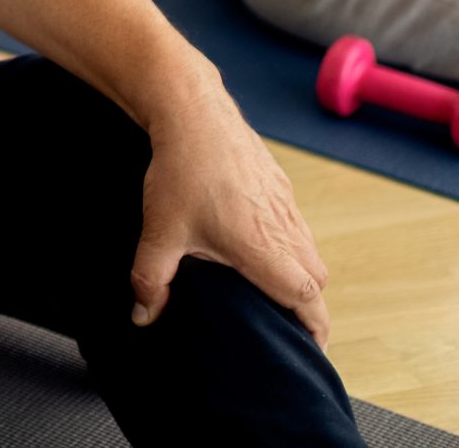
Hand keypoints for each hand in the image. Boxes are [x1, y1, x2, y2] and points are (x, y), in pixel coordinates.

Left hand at [131, 88, 331, 345]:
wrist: (194, 112)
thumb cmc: (180, 171)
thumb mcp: (160, 231)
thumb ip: (151, 279)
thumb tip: (143, 315)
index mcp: (262, 246)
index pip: (306, 296)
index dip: (314, 326)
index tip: (311, 346)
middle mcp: (284, 226)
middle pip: (315, 279)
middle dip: (308, 305)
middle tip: (290, 324)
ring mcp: (286, 203)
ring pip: (309, 250)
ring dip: (300, 273)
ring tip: (275, 289)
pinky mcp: (280, 184)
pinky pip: (298, 224)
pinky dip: (291, 244)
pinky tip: (262, 245)